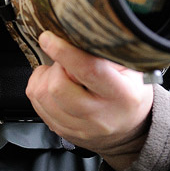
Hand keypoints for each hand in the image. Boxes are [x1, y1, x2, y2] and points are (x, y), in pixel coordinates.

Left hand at [26, 31, 153, 170]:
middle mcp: (100, 115)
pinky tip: (53, 86)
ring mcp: (81, 128)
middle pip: (58, 87)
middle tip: (64, 62)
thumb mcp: (131, 67)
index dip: (64, 52)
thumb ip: (105, 54)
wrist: (130, 128)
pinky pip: (38, 108)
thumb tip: (76, 37)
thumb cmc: (130, 90)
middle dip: (54, 67)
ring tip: (58, 73)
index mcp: (122, 95)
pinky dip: (40, 91)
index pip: (88, 70)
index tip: (49, 38)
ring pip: (42, 98)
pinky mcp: (66, 133)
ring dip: (44, 79)